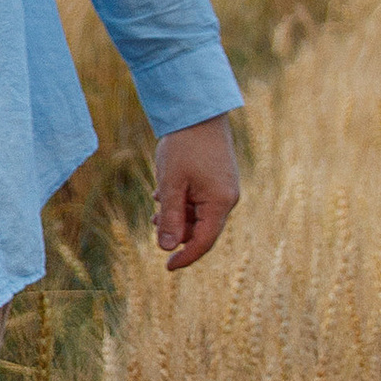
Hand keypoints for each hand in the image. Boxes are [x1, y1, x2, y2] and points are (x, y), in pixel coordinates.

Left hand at [154, 117, 240, 273]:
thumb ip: (169, 217)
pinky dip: (182, 201)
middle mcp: (227, 198)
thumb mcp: (171, 184)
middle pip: (201, 229)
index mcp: (220, 203)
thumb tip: (166, 247)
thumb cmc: (184, 146)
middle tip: (153, 220)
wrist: (198, 112)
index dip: (185, 257)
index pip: (204, 242)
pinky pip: (201, 201)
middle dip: (176, 230)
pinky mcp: (219, 179)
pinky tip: (164, 191)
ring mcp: (225, 188)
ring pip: (199, 215)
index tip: (167, 267)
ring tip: (156, 201)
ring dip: (176, 214)